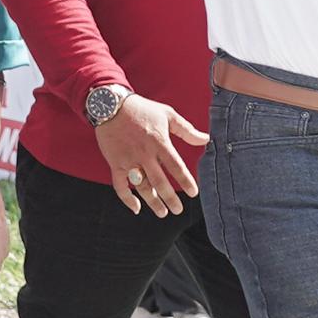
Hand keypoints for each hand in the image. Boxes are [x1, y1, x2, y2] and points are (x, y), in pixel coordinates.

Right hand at [98, 91, 209, 213]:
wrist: (110, 105)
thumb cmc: (143, 109)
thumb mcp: (167, 114)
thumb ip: (187, 130)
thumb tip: (206, 139)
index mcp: (159, 142)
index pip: (175, 166)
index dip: (185, 181)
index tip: (193, 193)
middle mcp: (144, 153)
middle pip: (159, 181)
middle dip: (170, 198)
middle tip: (178, 210)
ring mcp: (129, 160)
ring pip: (141, 186)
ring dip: (152, 202)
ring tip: (162, 212)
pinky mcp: (115, 163)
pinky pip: (120, 186)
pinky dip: (127, 199)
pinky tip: (136, 208)